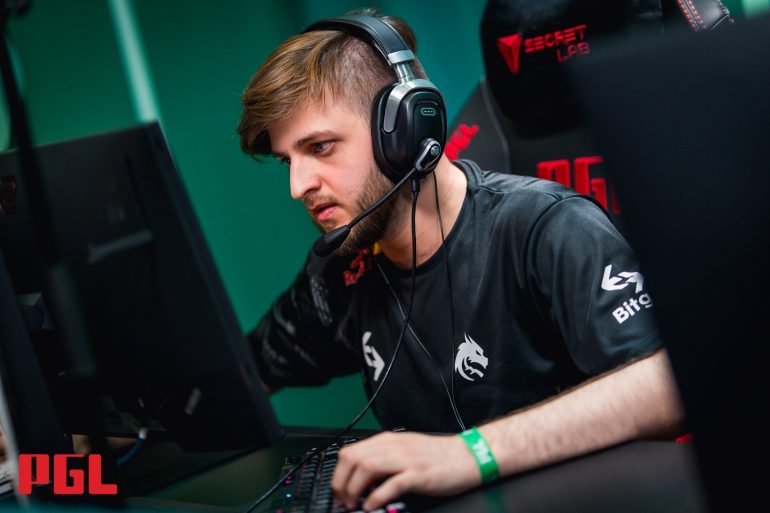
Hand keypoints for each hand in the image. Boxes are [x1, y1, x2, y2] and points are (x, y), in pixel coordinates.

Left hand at [331, 431, 480, 510]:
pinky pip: (390, 484)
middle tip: (343, 500)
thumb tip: (360, 478)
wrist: (466, 456)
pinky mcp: (418, 474)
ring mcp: (405, 459)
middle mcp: (393, 446)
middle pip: (353, 459)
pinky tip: (372, 505)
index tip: (338, 490)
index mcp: (387, 441)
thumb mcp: (404, 450)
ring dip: (354, 489)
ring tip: (355, 504)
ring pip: (366, 468)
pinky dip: (376, 496)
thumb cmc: (436, 456)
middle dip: (341, 482)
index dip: (338, 473)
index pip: (350, 451)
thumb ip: (382, 459)